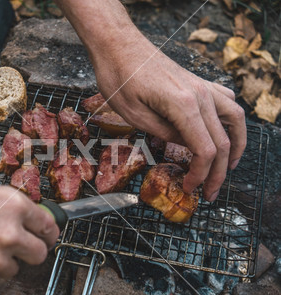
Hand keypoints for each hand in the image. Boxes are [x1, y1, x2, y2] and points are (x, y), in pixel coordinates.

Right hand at [0, 168, 58, 288]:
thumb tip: (9, 206)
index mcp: (11, 205)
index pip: (47, 225)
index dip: (48, 230)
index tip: (47, 233)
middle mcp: (8, 234)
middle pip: (40, 253)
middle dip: (31, 248)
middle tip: (18, 245)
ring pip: (13, 268)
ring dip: (3, 260)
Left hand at [55, 0, 246, 200]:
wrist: (118, 45)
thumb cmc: (118, 77)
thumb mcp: (134, 114)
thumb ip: (164, 133)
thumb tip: (184, 146)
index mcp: (183, 105)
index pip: (205, 150)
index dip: (200, 174)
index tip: (190, 187)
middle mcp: (200, 95)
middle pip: (223, 141)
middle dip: (217, 172)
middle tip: (209, 192)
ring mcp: (202, 86)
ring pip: (235, 120)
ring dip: (235, 147)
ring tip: (227, 167)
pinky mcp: (198, 82)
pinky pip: (226, 102)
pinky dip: (231, 122)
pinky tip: (224, 131)